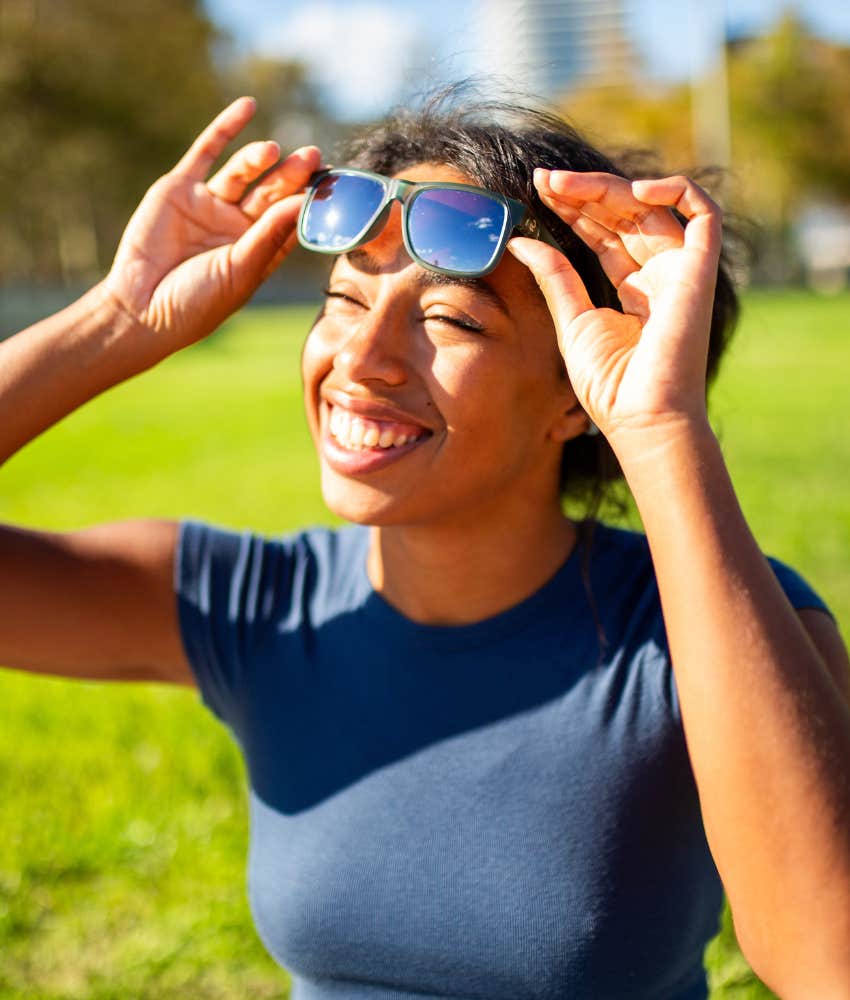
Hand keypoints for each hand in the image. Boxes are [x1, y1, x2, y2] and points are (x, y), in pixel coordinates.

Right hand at [104, 97, 321, 349]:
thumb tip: (303, 200)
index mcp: (259, 251)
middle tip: (313, 156)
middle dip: (293, 175)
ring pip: (243, 172)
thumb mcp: (241, 268)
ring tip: (274, 151)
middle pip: (272, 192)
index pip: (292, 219)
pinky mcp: (180, 188)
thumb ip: (270, 233)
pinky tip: (247, 107)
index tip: (334, 186)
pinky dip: (226, 128)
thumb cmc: (198, 301)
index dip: (312, 202)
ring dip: (260, 158)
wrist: (142, 308)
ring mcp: (210, 205)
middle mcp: (237, 226)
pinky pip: (206, 152)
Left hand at [508, 170, 722, 452]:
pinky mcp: (700, 270)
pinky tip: (630, 192)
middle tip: (542, 181)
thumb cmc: (609, 384)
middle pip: (624, 215)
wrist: (641, 417)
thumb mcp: (571, 320)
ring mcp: (681, 271)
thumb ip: (553, 276)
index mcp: (633, 289)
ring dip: (608, 187)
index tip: (537, 192)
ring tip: (564, 184)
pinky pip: (702, 213)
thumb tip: (519, 240)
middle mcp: (658, 275)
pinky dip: (673, 191)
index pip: (605, 233)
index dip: (574, 209)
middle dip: (583, 193)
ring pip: (651, 207)